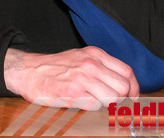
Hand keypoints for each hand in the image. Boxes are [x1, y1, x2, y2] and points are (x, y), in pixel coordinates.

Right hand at [3, 47, 138, 109]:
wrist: (29, 71)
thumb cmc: (56, 67)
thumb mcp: (81, 58)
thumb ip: (102, 68)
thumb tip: (124, 85)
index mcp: (95, 54)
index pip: (127, 72)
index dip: (134, 88)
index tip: (132, 97)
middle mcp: (90, 64)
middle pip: (123, 87)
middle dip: (121, 99)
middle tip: (113, 103)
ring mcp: (82, 78)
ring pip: (113, 98)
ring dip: (108, 106)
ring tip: (97, 103)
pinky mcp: (73, 93)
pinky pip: (96, 106)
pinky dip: (94, 109)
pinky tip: (84, 103)